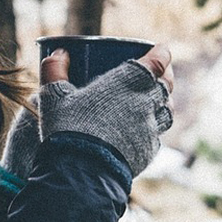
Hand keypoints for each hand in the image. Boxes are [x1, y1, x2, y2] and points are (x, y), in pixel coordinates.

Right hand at [36, 44, 176, 176]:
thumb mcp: (54, 96)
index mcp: (129, 82)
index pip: (158, 62)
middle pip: (166, 85)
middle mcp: (146, 103)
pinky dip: (152, 129)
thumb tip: (57, 53)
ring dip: (162, 103)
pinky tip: (141, 129)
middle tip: (158, 73)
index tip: (161, 49)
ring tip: (153, 100)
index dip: (162, 54)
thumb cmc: (68, 128)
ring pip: (166, 111)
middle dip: (165, 76)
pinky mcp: (148, 151)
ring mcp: (150, 129)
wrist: (83, 172)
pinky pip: (156, 135)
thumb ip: (54, 70)